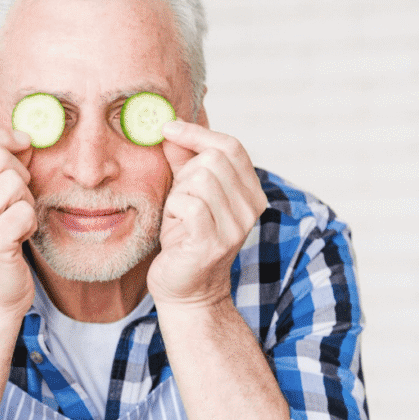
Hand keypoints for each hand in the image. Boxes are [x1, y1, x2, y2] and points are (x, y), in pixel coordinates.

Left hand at [147, 120, 267, 308]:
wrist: (185, 291)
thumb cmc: (183, 240)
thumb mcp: (184, 194)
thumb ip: (183, 162)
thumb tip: (169, 130)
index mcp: (251, 192)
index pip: (231, 146)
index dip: (197, 133)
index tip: (166, 128)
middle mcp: (252, 208)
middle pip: (213, 160)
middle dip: (185, 172)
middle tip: (176, 197)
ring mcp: (236, 227)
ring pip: (200, 180)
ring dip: (178, 194)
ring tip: (178, 217)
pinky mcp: (214, 243)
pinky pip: (189, 204)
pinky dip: (173, 209)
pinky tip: (175, 227)